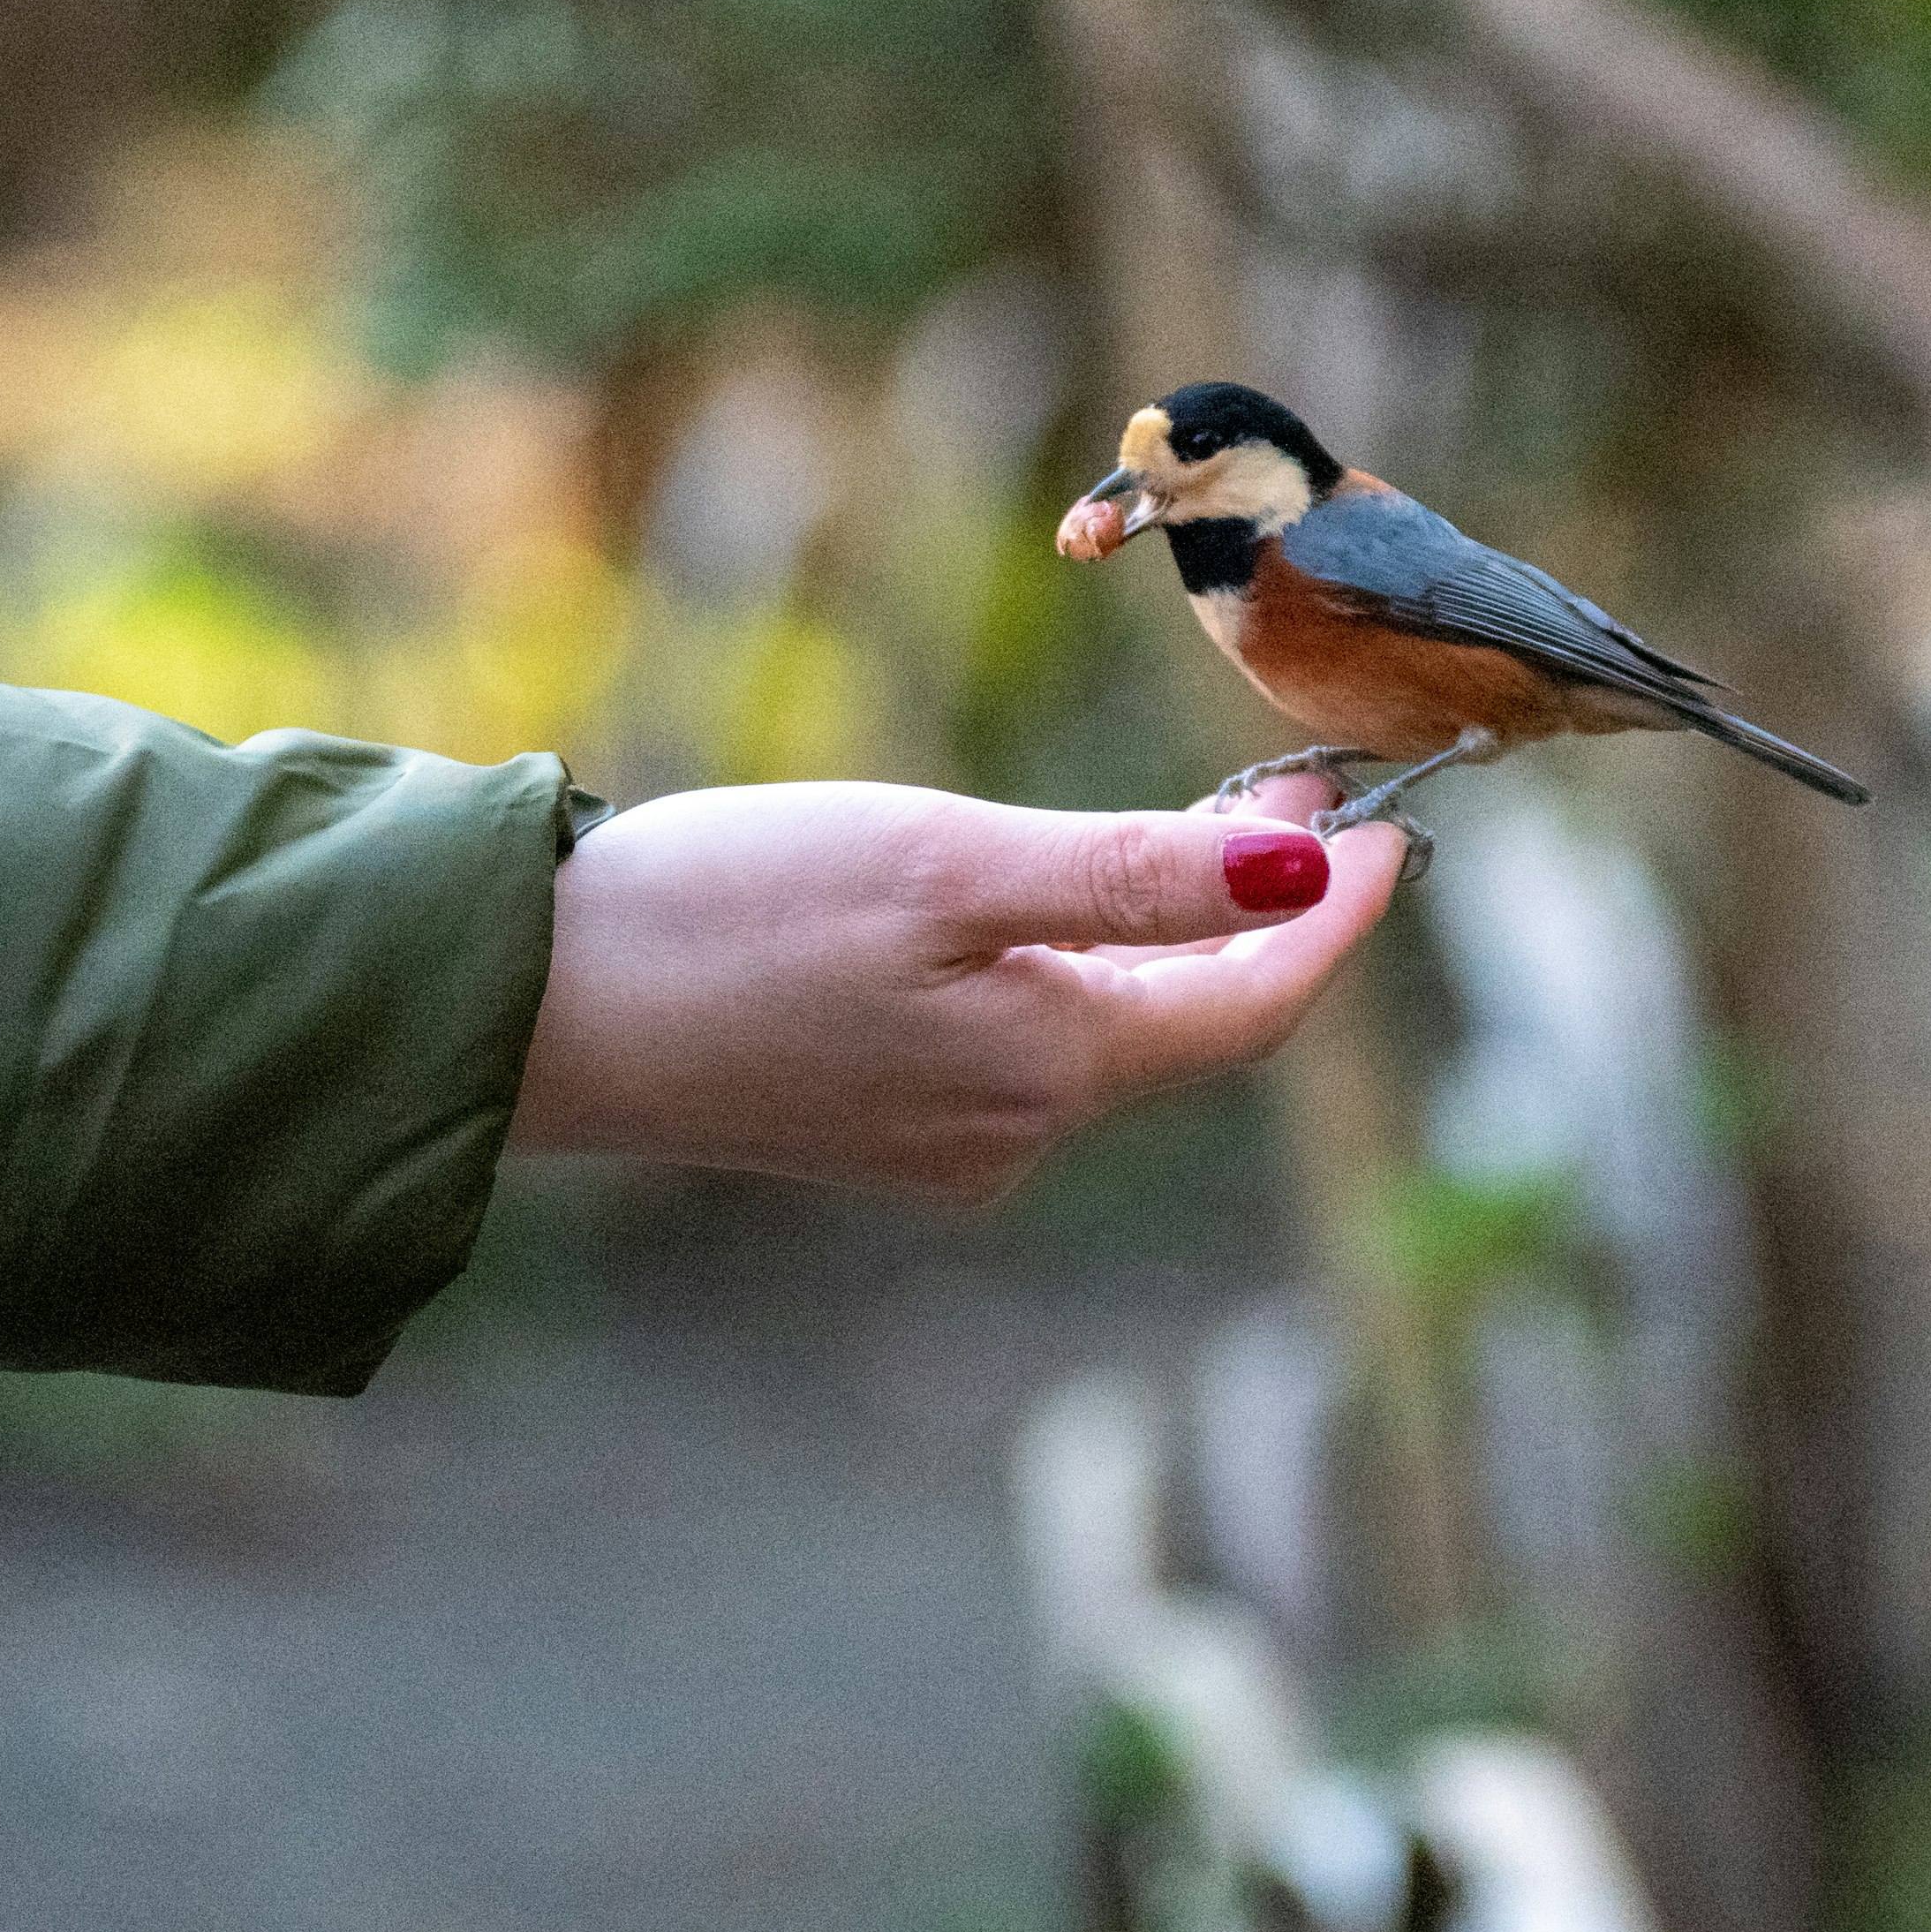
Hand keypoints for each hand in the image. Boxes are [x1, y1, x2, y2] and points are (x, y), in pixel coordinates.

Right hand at [508, 776, 1404, 1202]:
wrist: (533, 1007)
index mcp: (1052, 1074)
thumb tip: (1304, 870)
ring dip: (1174, 938)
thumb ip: (1134, 877)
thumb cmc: (735, 920)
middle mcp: (1012, 1133)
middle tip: (1311, 793)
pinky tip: (1052, 902)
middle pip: (1192, 1027)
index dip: (1342, 917)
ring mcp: (938, 1139)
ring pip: (1109, 1034)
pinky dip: (1078, 966)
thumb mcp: (950, 865)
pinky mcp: (867, 1119)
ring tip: (1207, 823)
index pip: (1256, 1008)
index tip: (1398, 824)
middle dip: (1270, 918)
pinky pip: (1023, 1041)